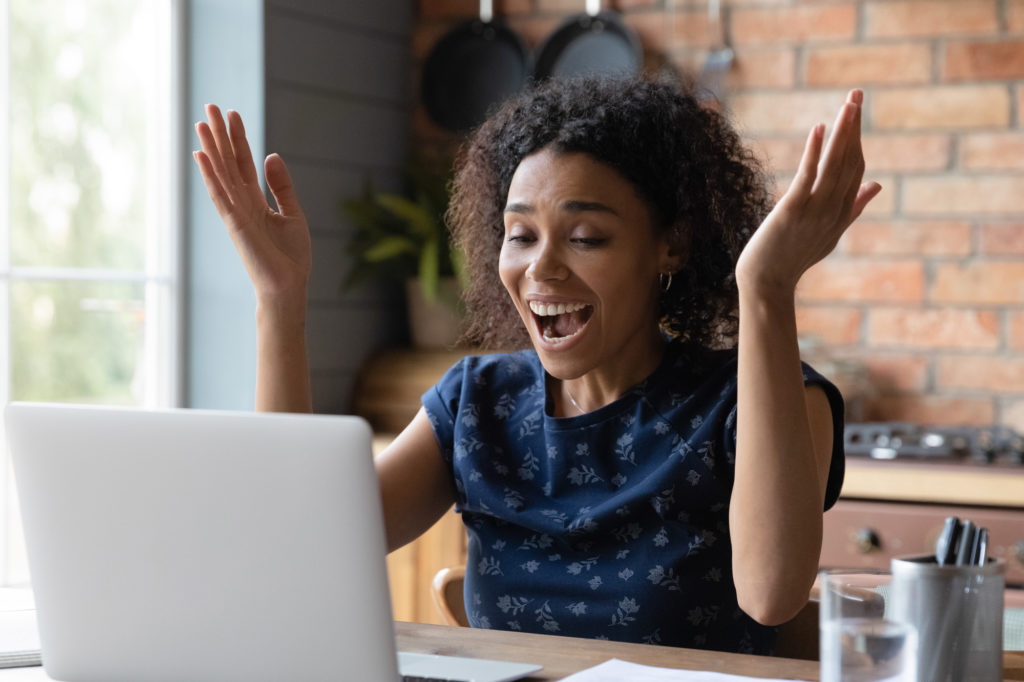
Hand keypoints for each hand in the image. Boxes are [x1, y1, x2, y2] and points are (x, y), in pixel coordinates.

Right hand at [193, 105, 310, 302]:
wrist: (289, 286)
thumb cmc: (291, 256)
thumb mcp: (293, 213)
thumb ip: (282, 185)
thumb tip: (271, 155)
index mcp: (255, 201)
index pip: (243, 162)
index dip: (238, 138)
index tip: (232, 113)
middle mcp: (241, 203)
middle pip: (227, 162)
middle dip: (219, 135)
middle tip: (209, 106)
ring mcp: (236, 213)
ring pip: (220, 174)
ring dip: (210, 148)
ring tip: (201, 122)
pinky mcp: (236, 225)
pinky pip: (221, 195)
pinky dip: (211, 175)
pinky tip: (202, 155)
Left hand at [735, 89, 881, 295]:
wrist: (766, 284)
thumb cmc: (794, 258)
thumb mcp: (831, 233)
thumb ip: (855, 207)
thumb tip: (878, 184)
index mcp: (842, 213)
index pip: (857, 168)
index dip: (857, 138)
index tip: (856, 111)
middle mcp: (833, 210)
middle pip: (849, 161)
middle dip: (854, 127)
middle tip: (857, 94)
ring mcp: (814, 211)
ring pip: (834, 166)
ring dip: (842, 132)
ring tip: (848, 104)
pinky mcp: (792, 212)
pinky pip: (807, 177)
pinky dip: (815, 152)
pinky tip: (819, 129)